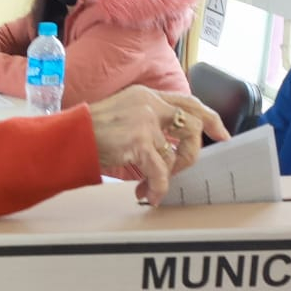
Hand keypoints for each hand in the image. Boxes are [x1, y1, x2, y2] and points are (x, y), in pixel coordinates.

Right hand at [87, 87, 227, 203]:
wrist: (68, 137)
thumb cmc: (88, 132)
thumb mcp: (121, 114)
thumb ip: (146, 120)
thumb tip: (168, 144)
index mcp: (147, 96)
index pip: (189, 102)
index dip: (210, 118)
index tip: (222, 134)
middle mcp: (150, 104)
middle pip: (193, 125)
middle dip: (194, 152)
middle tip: (188, 169)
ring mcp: (145, 121)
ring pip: (176, 155)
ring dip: (168, 176)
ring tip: (152, 188)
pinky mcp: (139, 141)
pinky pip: (160, 171)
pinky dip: (157, 187)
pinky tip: (147, 195)